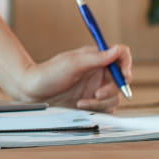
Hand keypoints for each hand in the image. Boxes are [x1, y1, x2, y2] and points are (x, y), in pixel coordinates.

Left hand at [18, 43, 132, 111]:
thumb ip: (97, 57)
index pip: (121, 56)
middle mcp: (98, 72)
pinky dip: (96, 109)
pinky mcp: (92, 102)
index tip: (124, 75)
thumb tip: (117, 50)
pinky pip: (106, 108)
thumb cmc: (48, 74)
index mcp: (96, 58)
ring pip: (115, 97)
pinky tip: (80, 106)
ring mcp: (96, 87)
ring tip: (82, 102)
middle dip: (112, 89)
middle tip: (97, 94)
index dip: (126, 64)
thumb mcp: (72, 63)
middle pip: (122, 80)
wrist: (32, 93)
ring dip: (101, 102)